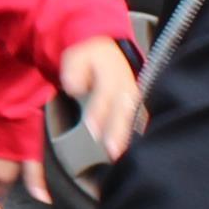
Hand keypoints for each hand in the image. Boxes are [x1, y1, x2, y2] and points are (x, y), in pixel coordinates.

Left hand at [59, 36, 142, 162]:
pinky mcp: (135, 106)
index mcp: (112, 72)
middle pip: (124, 109)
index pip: (106, 93)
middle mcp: (127, 85)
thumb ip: (74, 69)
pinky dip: (132, 135)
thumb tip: (73, 85)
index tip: (92, 127)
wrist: (110, 54)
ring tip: (116, 154)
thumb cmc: (92, 58)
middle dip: (118, 130)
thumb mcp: (78, 56)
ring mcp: (133, 96)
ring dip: (125, 136)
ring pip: (132, 117)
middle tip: (111, 149)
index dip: (99, 110)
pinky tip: (125, 151)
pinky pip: (135, 121)